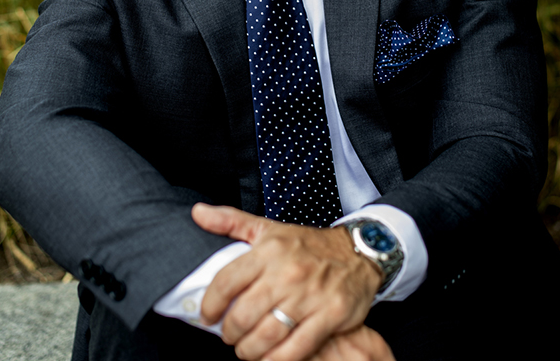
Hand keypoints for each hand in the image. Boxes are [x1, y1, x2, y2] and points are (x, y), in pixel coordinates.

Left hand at [192, 203, 382, 360]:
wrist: (361, 250)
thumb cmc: (310, 245)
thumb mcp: (270, 228)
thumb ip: (231, 222)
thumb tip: (198, 213)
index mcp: (270, 250)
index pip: (225, 283)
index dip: (209, 306)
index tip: (208, 316)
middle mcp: (288, 272)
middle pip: (242, 316)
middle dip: (230, 334)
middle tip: (231, 336)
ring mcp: (310, 295)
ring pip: (265, 336)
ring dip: (249, 351)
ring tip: (248, 349)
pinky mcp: (330, 314)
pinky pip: (295, 349)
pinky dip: (277, 359)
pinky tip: (271, 356)